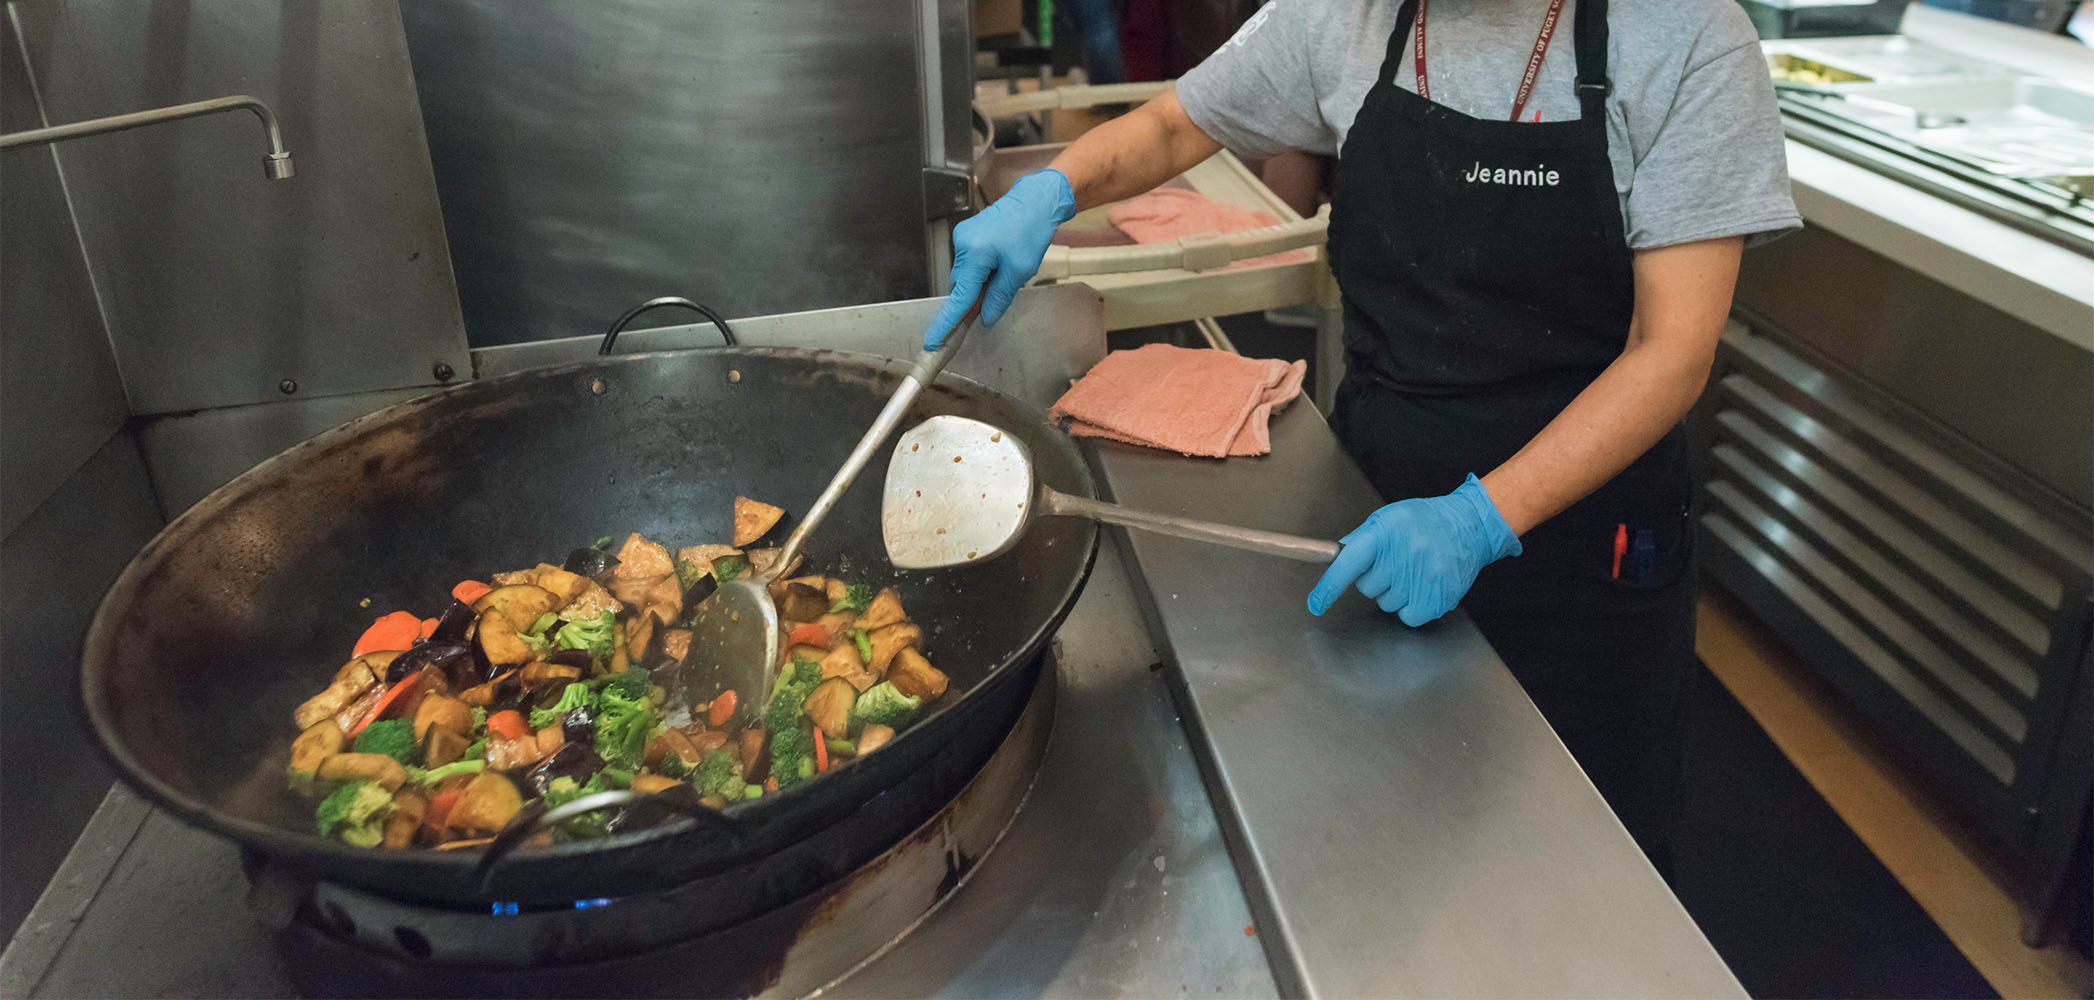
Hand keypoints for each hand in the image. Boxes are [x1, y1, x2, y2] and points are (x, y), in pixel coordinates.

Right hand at [923, 169, 1076, 348]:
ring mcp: (962, 238)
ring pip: (965, 275)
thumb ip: (999, 296)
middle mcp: (962, 244)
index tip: (933, 341)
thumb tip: (985, 318)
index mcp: (975, 254)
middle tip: (993, 303)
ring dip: (980, 283)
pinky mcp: (966, 235)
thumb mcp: (1020, 270)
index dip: (946, 323)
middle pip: (960, 287)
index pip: (959, 298)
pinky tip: (999, 263)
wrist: (1034, 200)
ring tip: (1006, 272)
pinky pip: (969, 263)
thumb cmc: (1031, 230)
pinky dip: (980, 270)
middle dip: (973, 299)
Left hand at [1307, 475, 1521, 624]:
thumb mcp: (1389, 518)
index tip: (1316, 604)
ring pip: (1386, 603)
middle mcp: (1402, 556)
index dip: (1329, 587)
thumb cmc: (1425, 521)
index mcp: (1385, 533)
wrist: (1470, 526)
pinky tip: (1423, 585)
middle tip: (1396, 562)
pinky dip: (1412, 607)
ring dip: (1395, 592)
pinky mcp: (1437, 599)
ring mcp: (1421, 579)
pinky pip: (1407, 616)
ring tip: (1414, 570)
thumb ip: (1362, 538)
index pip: (1348, 563)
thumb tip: (1338, 557)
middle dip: (1375, 578)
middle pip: (1366, 588)